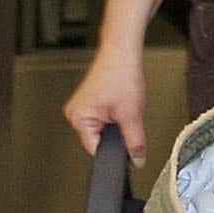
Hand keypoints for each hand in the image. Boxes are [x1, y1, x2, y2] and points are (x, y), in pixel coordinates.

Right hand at [64, 43, 147, 159]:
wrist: (121, 53)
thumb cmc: (121, 75)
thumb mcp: (131, 114)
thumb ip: (135, 141)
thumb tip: (137, 159)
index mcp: (79, 119)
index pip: (96, 151)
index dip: (114, 152)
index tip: (127, 147)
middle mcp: (75, 114)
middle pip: (99, 141)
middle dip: (116, 136)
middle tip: (126, 117)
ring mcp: (81, 107)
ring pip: (102, 130)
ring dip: (116, 125)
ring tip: (122, 107)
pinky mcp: (89, 103)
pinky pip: (102, 120)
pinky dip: (114, 116)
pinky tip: (119, 104)